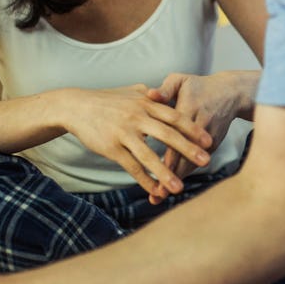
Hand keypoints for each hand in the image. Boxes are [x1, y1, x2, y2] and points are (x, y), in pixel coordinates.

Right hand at [59, 85, 213, 199]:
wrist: (76, 106)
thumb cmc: (107, 100)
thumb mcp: (132, 92)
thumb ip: (152, 95)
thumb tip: (167, 95)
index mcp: (146, 104)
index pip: (175, 117)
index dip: (193, 129)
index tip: (209, 140)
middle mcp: (137, 117)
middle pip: (167, 135)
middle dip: (188, 149)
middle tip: (207, 161)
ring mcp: (124, 133)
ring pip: (148, 156)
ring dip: (165, 173)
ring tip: (180, 187)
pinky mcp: (111, 148)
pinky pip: (131, 167)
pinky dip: (144, 181)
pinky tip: (155, 191)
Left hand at [146, 72, 251, 187]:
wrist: (230, 93)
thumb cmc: (199, 86)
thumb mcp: (181, 80)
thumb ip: (165, 89)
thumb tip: (149, 94)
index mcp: (189, 109)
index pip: (176, 136)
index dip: (166, 156)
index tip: (152, 171)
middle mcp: (200, 127)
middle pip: (184, 156)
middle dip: (171, 176)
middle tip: (157, 194)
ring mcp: (208, 139)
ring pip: (192, 163)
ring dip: (177, 179)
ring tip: (160, 195)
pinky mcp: (213, 145)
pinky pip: (197, 161)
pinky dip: (184, 173)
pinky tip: (171, 185)